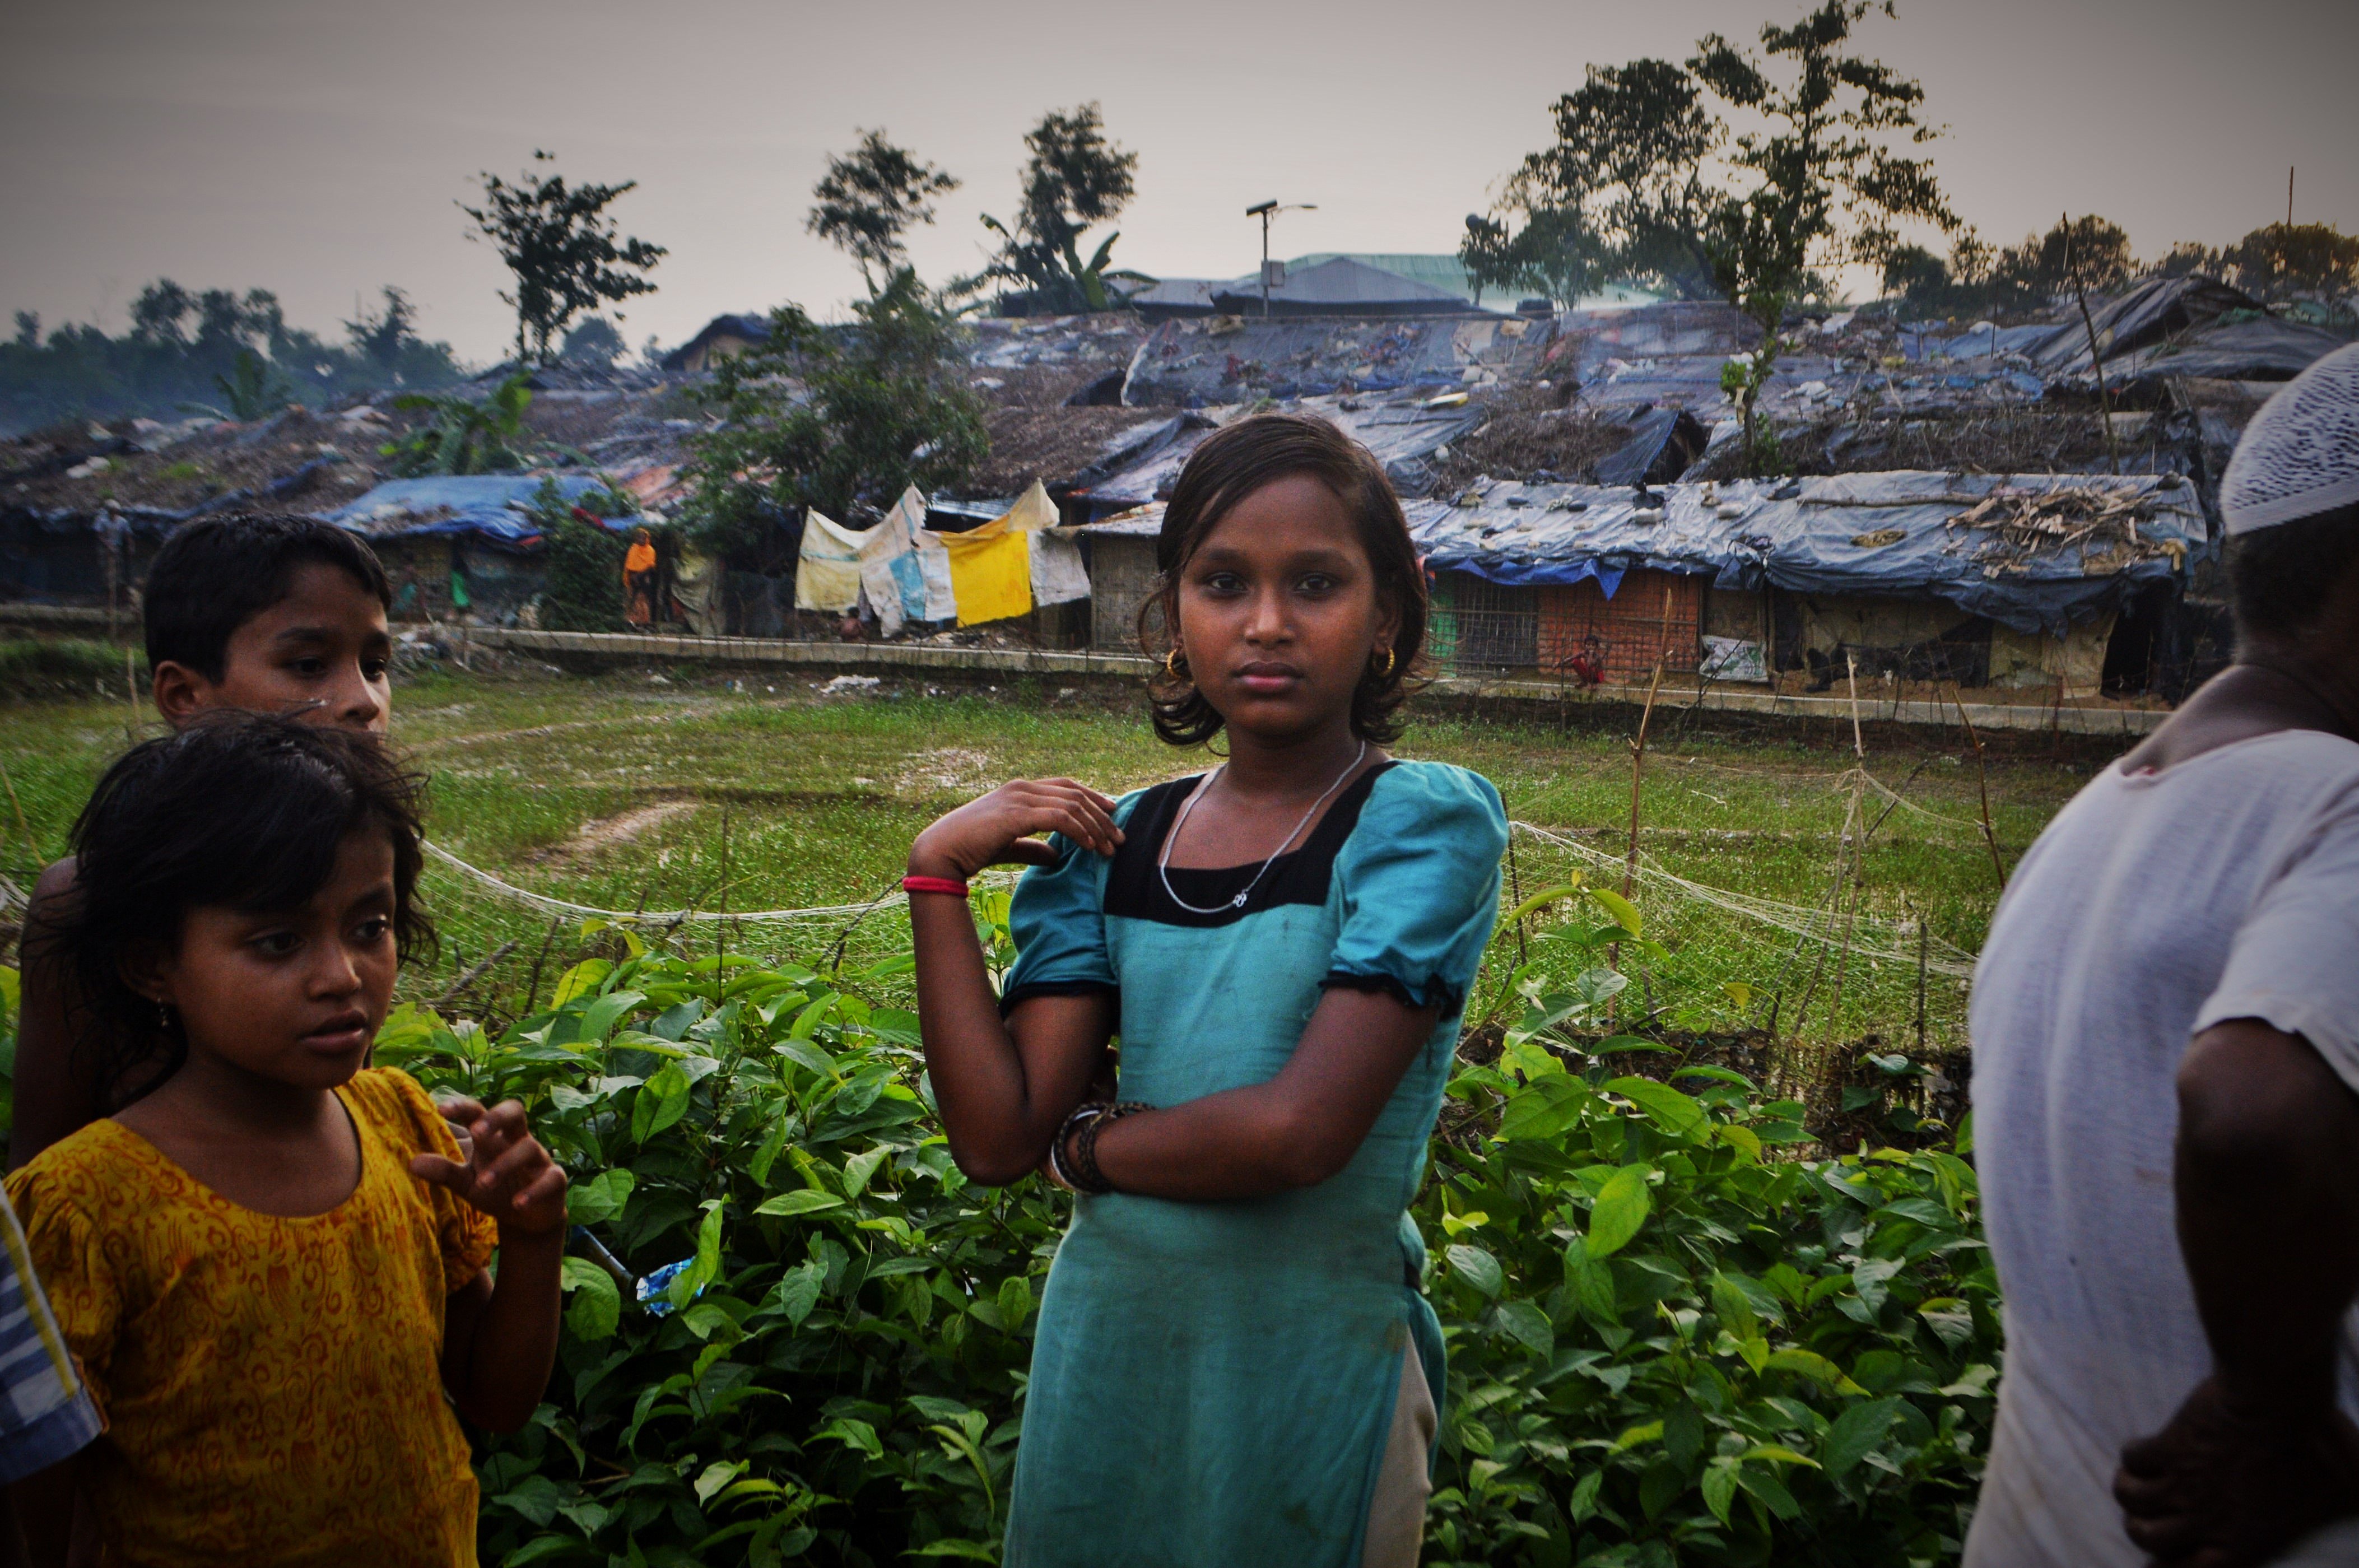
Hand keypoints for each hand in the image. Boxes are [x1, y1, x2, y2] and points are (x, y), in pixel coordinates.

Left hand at [410, 1097, 569, 1236]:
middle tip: (477, 1131)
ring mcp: (538, 1159)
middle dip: (497, 1117)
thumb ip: (443, 1171)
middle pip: (515, 1112)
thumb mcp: (465, 1182)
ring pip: (529, 1147)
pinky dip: (534, 1190)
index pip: (479, 1112)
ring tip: (483, 1183)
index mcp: (494, 1136)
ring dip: (505, 1164)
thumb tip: (412, 1162)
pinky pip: (550, 1178)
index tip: (440, 1109)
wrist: (527, 1216)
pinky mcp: (555, 1180)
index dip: (463, 1106)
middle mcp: (517, 1140)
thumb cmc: (494, 1188)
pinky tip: (517, 1203)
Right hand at [909, 777, 1122, 880]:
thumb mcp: (1009, 845)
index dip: (1092, 798)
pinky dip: (1079, 831)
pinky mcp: (1016, 814)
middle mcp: (1022, 788)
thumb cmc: (970, 848)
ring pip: (1072, 805)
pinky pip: (1059, 818)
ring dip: (1096, 826)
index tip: (1112, 814)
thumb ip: (1033, 846)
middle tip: (1119, 838)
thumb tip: (1055, 854)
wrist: (940, 851)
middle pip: (1075, 794)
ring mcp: (1019, 798)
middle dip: (1101, 815)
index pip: (1066, 787)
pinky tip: (1089, 846)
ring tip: (1109, 848)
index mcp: (1020, 790)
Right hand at [2114, 1376, 2358, 1566]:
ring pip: (2132, 1503)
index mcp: (2245, 1540)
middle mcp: (2206, 1518)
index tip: (2164, 1561)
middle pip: (2149, 1540)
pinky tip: (2144, 1449)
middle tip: (2152, 1518)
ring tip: (2139, 1483)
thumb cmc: (2320, 1448)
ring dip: (2131, 1493)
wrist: (2281, 1403)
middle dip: (2144, 1532)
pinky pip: (2133, 1460)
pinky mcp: (2169, 1446)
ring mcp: (2183, 1481)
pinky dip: (2134, 1457)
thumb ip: (2347, 1509)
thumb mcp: (2347, 1496)